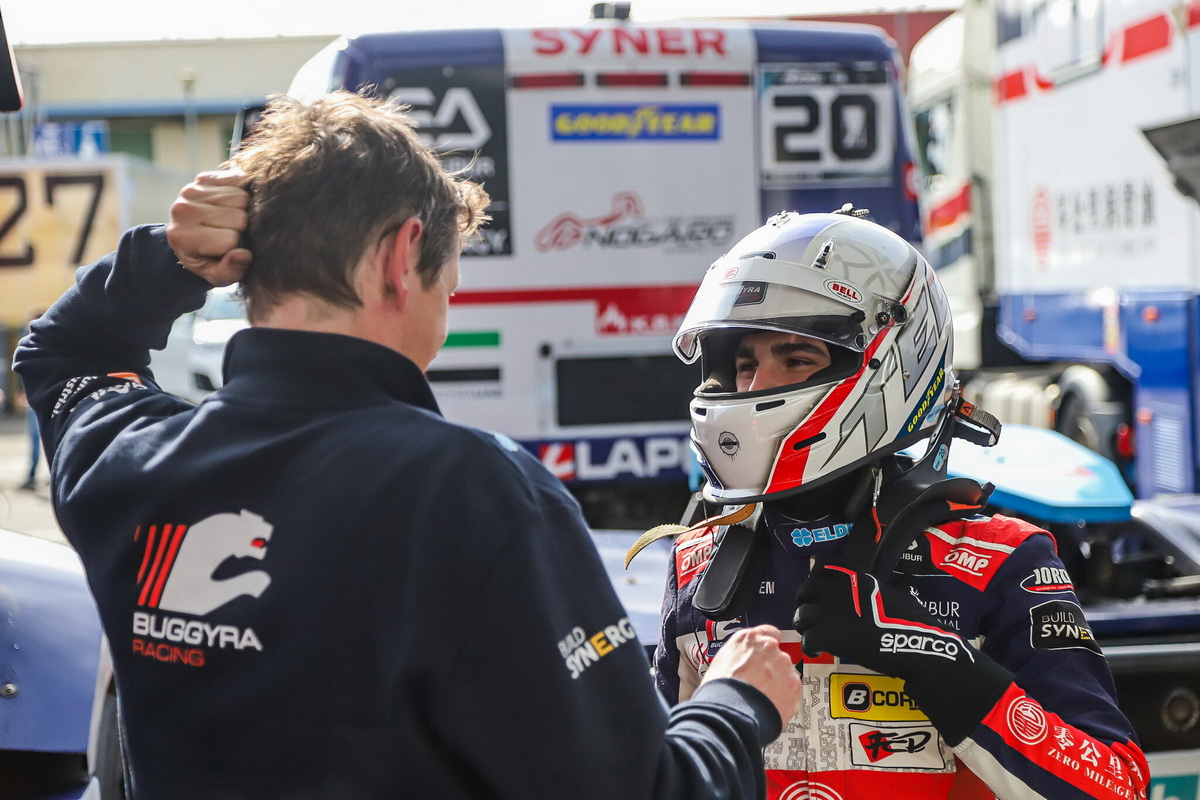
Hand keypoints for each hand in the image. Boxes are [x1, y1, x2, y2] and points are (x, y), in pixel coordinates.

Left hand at [167, 169, 251, 286]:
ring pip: (241, 197)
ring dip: (243, 210)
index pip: (230, 239)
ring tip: (230, 220)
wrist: (190, 239)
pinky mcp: (203, 178)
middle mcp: (182, 210)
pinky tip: (231, 204)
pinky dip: (241, 191)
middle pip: (239, 217)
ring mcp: (191, 190)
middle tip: (230, 233)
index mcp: (182, 237)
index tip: (227, 250)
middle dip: (241, 228)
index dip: (237, 247)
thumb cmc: (209, 260)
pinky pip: (238, 180)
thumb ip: (231, 270)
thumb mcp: (218, 276)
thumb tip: (243, 254)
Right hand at [701, 624, 801, 726]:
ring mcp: (783, 664)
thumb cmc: (720, 691)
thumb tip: (739, 664)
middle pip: (777, 655)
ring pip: (786, 672)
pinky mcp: (794, 683)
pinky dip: (786, 698)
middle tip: (759, 684)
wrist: (729, 713)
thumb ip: (738, 657)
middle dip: (771, 668)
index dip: (766, 648)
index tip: (765, 656)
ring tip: (763, 698)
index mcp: (747, 639)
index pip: (768, 632)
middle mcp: (768, 647)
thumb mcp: (720, 663)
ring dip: (779, 683)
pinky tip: (771, 705)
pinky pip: (793, 689)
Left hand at [794, 566, 972, 676]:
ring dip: (805, 625)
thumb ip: (874, 590)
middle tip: (810, 614)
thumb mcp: (892, 593)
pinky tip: (817, 651)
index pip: (823, 569)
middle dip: (804, 601)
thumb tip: (879, 591)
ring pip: (801, 615)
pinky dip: (810, 647)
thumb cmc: (911, 620)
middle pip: (806, 590)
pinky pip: (807, 640)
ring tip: (812, 634)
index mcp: (853, 577)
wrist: (913, 644)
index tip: (817, 590)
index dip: (817, 580)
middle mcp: (836, 589)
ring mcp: (828, 612)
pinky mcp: (826, 635)